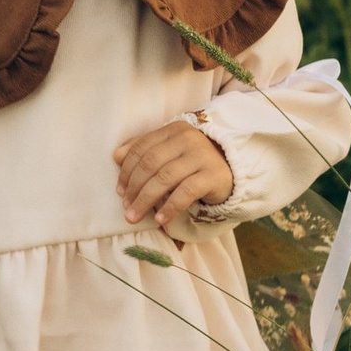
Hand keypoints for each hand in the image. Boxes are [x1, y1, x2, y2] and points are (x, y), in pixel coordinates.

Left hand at [114, 122, 232, 237]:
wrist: (234, 168)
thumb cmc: (195, 161)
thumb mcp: (170, 150)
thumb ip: (145, 150)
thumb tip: (116, 156)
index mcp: (173, 130)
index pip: (142, 148)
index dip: (127, 170)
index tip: (120, 191)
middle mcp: (187, 139)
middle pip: (150, 163)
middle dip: (133, 187)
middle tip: (125, 207)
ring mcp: (201, 156)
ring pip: (165, 178)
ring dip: (145, 200)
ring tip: (134, 216)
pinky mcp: (213, 176)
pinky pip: (185, 192)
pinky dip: (169, 207)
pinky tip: (160, 219)